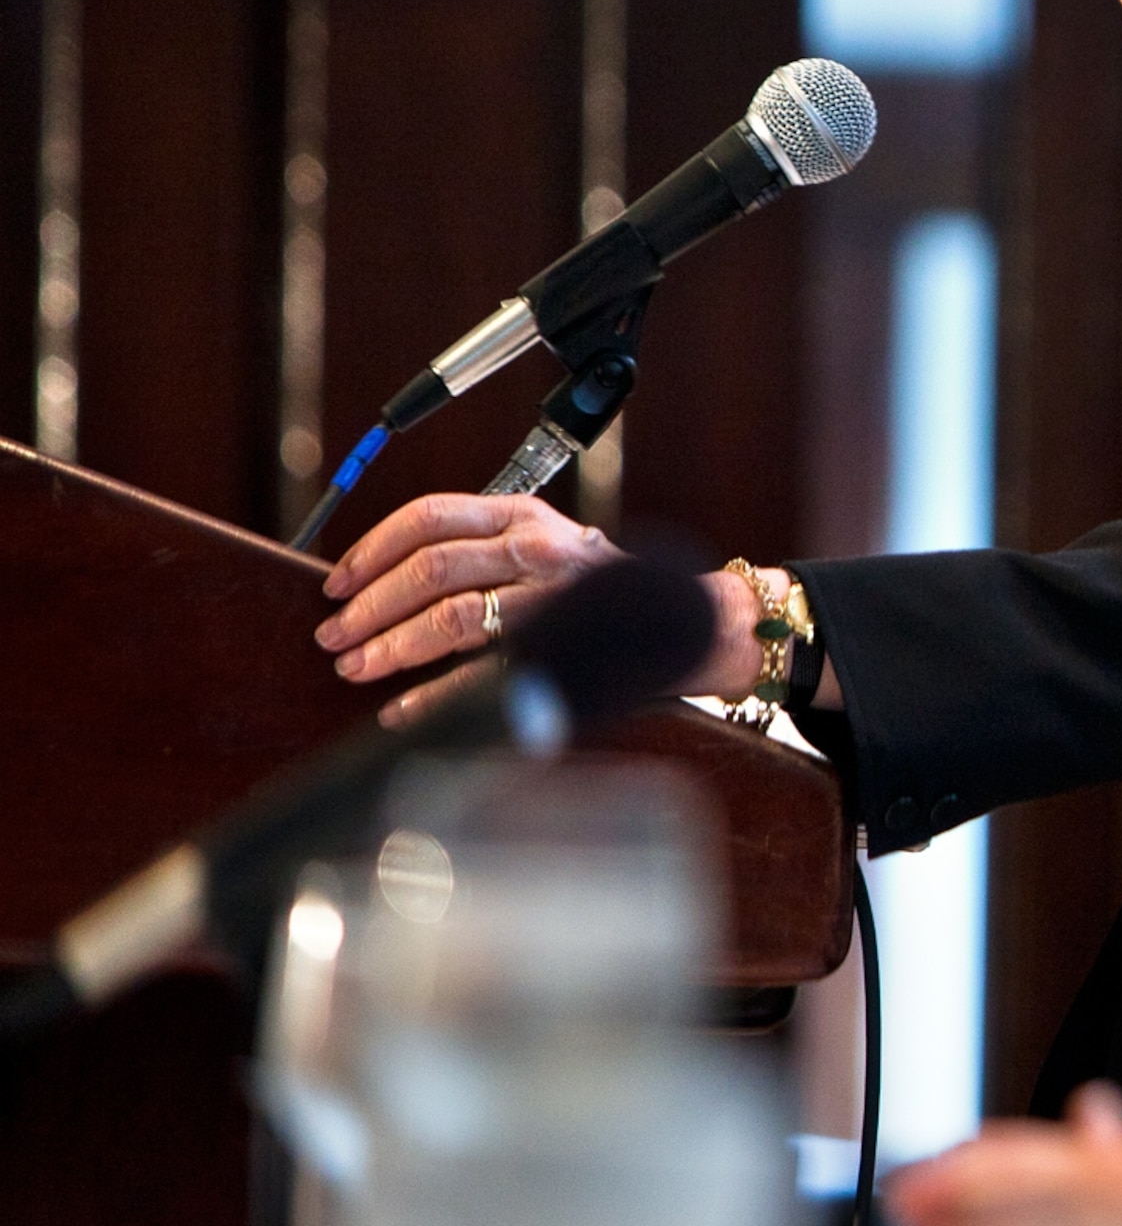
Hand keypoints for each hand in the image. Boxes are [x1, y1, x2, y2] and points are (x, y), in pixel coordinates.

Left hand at [315, 492, 628, 683]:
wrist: (683, 622)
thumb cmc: (593, 590)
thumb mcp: (540, 548)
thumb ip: (479, 552)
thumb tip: (383, 584)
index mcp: (522, 516)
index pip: (429, 517)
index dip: (373, 549)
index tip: (337, 582)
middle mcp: (538, 548)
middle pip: (432, 568)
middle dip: (370, 606)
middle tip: (334, 635)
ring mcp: (552, 597)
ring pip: (452, 616)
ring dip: (392, 646)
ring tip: (358, 667)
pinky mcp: (562, 647)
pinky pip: (483, 673)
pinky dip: (433, 696)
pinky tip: (403, 710)